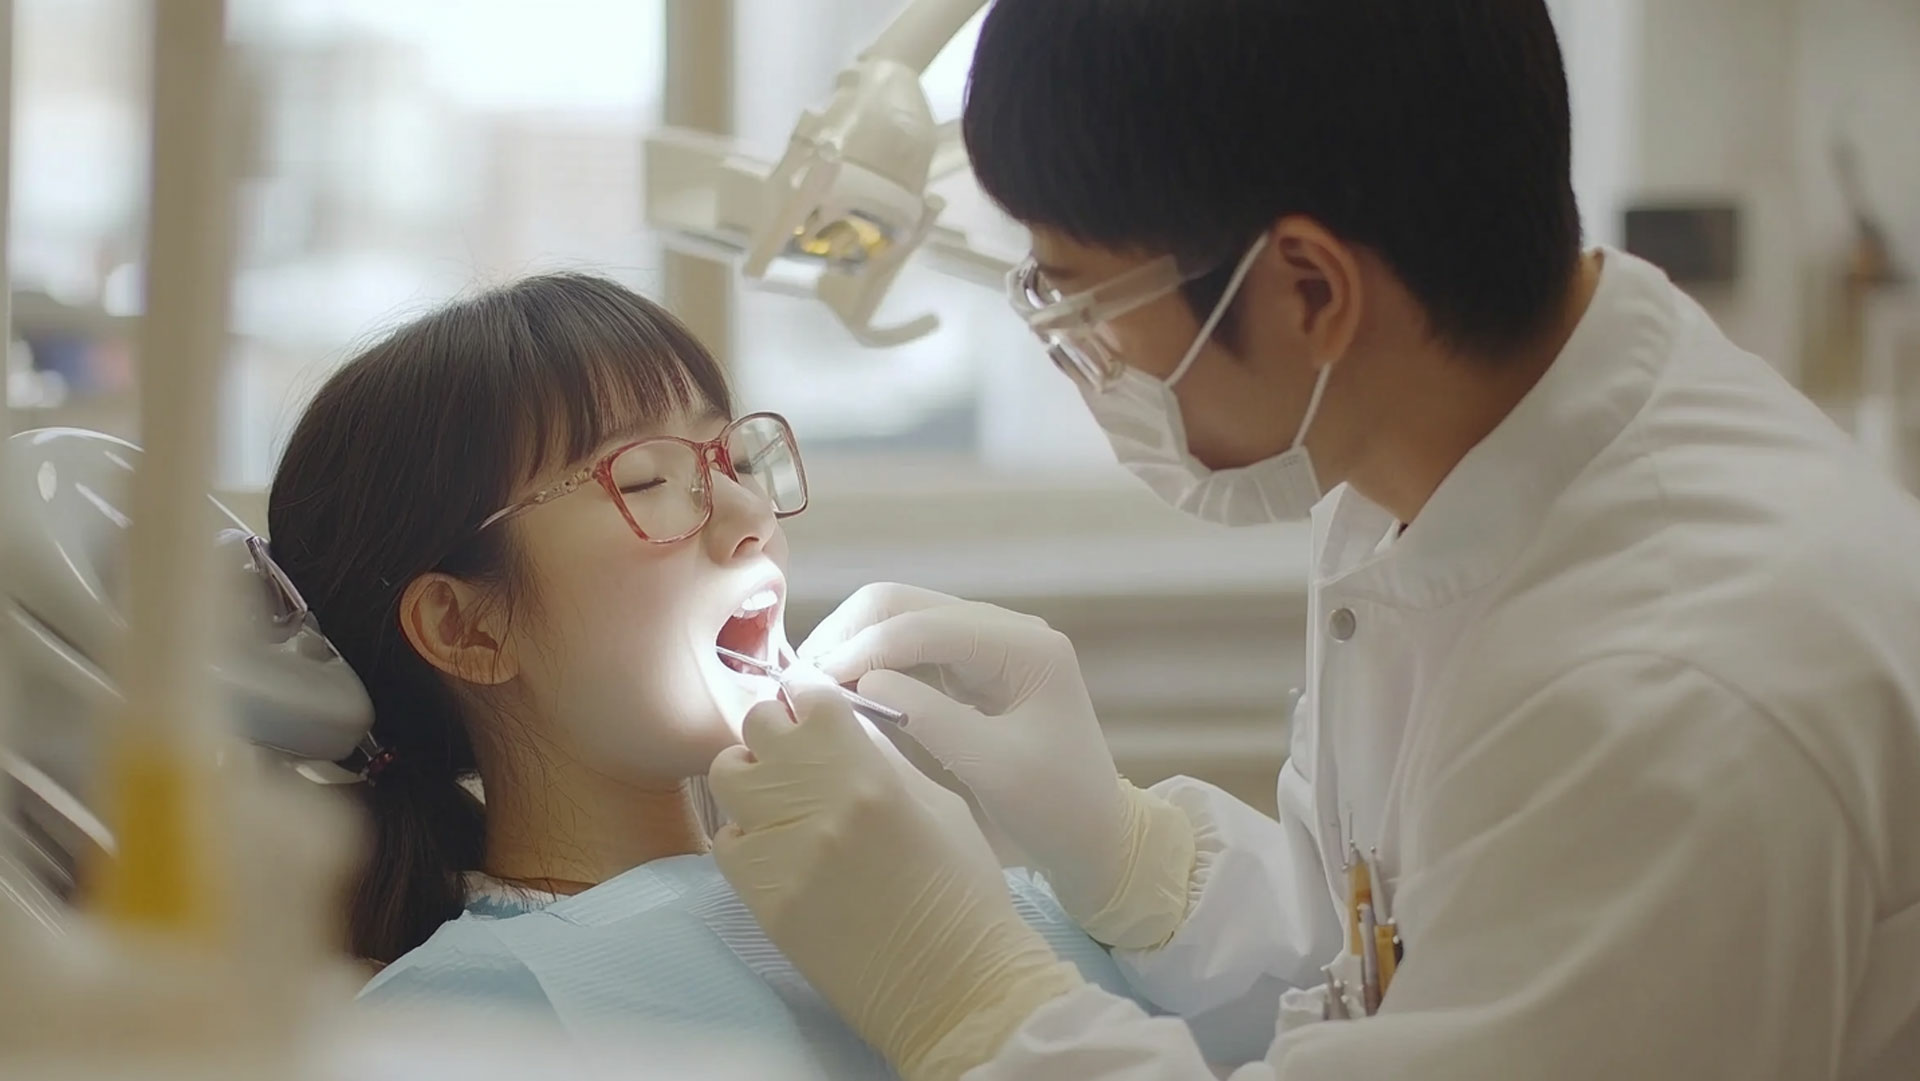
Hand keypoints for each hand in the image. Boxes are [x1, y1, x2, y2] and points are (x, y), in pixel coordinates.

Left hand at [708, 682, 1081, 1080]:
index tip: (815, 710)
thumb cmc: (963, 892)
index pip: (810, 696)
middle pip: (759, 725)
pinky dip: (746, 836)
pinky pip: (726, 839)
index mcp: (865, 771)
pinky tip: (780, 851)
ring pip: (729, 774)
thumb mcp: (939, 804)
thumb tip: (843, 726)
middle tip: (799, 755)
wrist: (951, 986)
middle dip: (778, 732)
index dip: (811, 698)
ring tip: (784, 801)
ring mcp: (777, 849)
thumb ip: (883, 757)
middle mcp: (812, 800)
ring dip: (753, 777)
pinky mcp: (757, 896)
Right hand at [798, 584, 1195, 947]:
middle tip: (803, 681)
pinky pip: (911, 646)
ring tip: (815, 686)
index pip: (923, 624)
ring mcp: (989, 644)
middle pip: (905, 602)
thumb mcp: (993, 768)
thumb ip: (929, 719)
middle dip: (849, 634)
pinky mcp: (974, 666)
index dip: (862, 648)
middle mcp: (1007, 629)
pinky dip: (874, 660)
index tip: (811, 686)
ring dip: (856, 643)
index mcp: (1024, 646)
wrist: (1096, 835)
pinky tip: (845, 689)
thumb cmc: (1054, 809)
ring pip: (901, 616)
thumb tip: (864, 680)